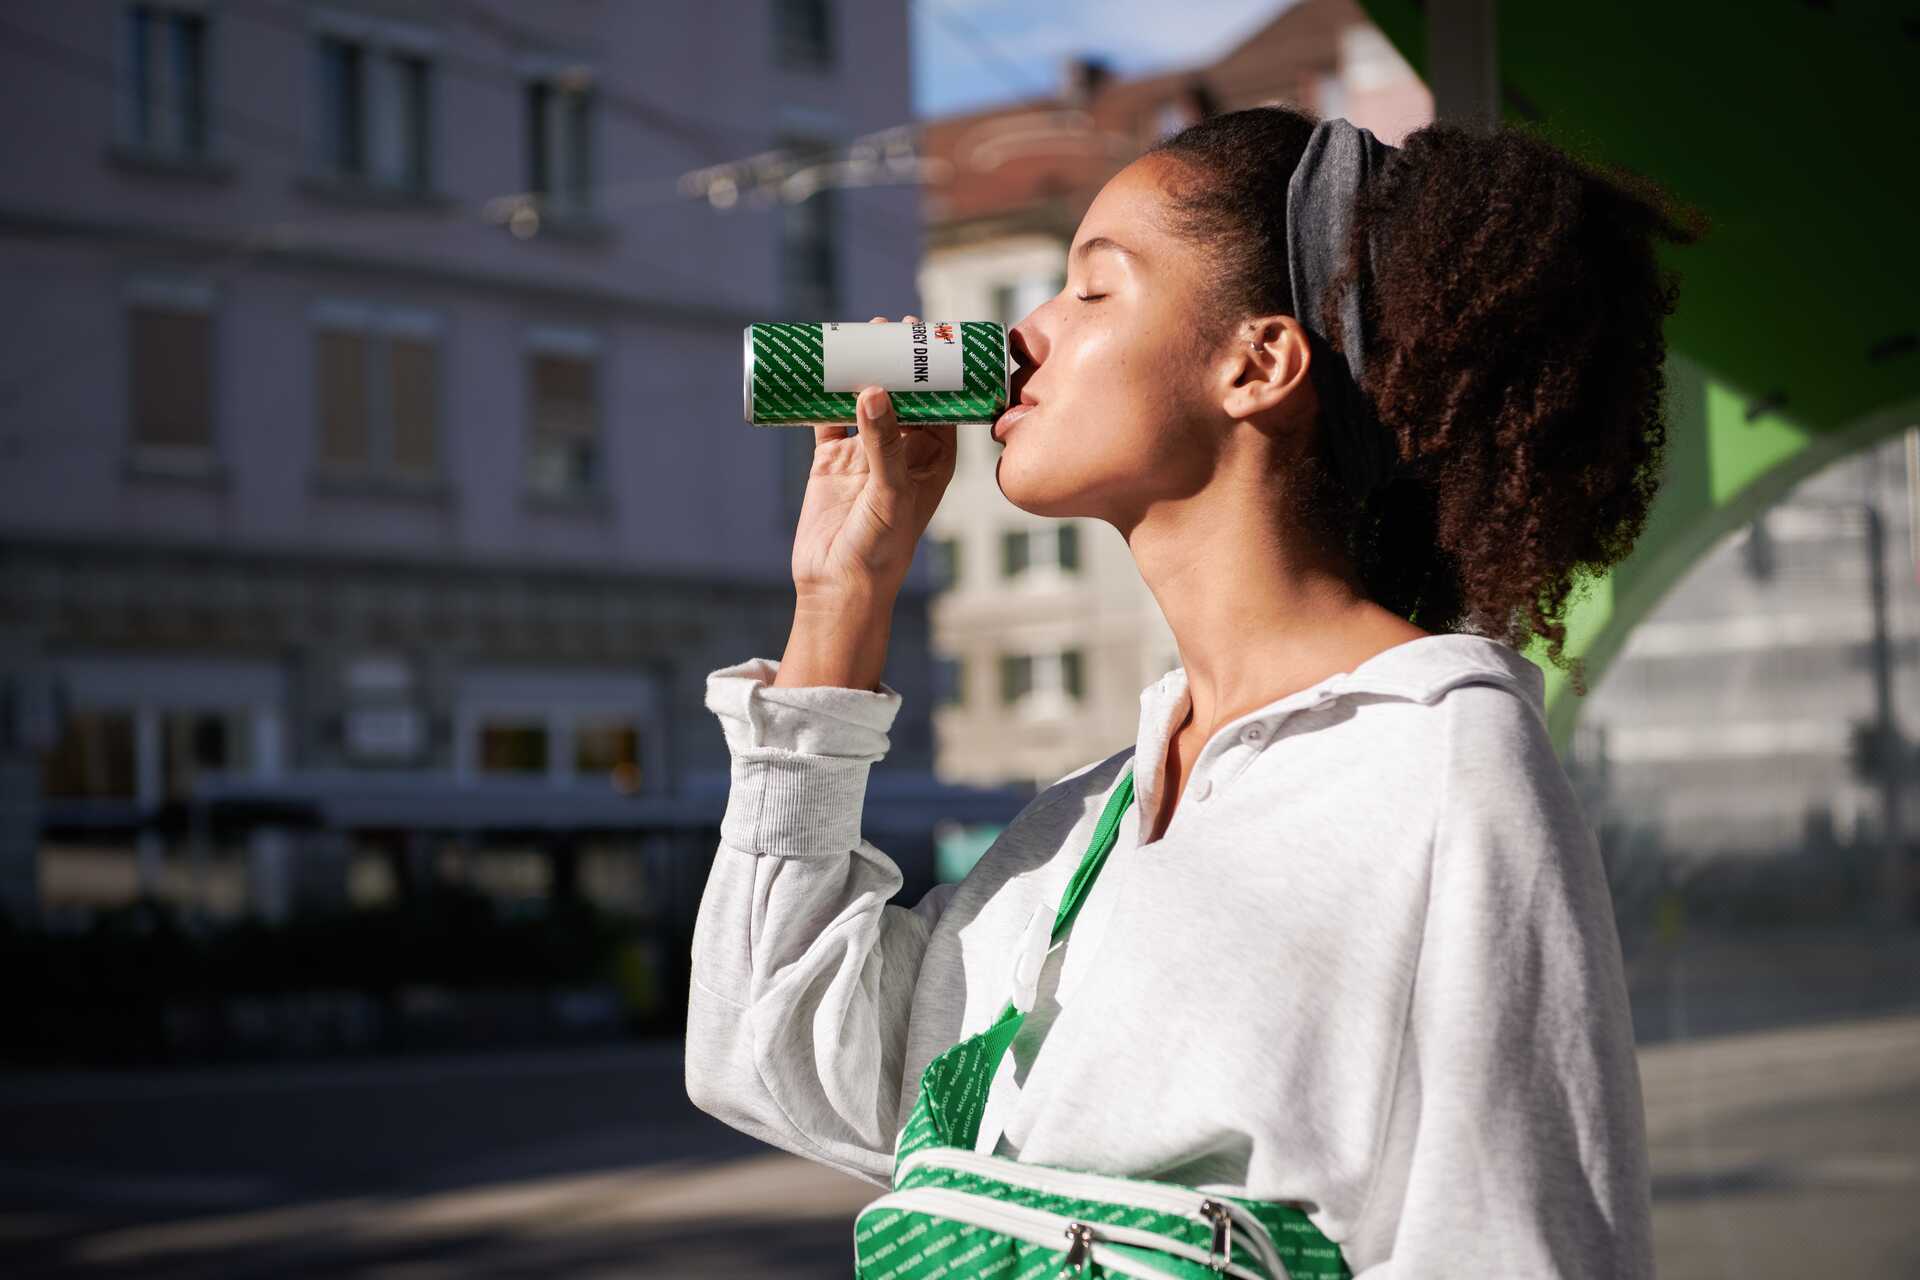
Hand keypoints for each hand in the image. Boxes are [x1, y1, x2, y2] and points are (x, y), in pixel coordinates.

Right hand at [789, 315, 959, 602]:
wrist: (839, 586)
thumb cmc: (883, 548)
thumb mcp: (891, 492)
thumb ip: (884, 443)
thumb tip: (873, 390)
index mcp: (934, 459)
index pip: (940, 403)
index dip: (935, 369)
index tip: (925, 336)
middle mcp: (902, 451)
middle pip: (901, 394)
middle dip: (894, 362)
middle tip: (883, 327)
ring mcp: (865, 454)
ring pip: (863, 400)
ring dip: (859, 371)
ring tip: (850, 336)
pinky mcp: (831, 461)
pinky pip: (826, 417)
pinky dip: (820, 394)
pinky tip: (813, 368)